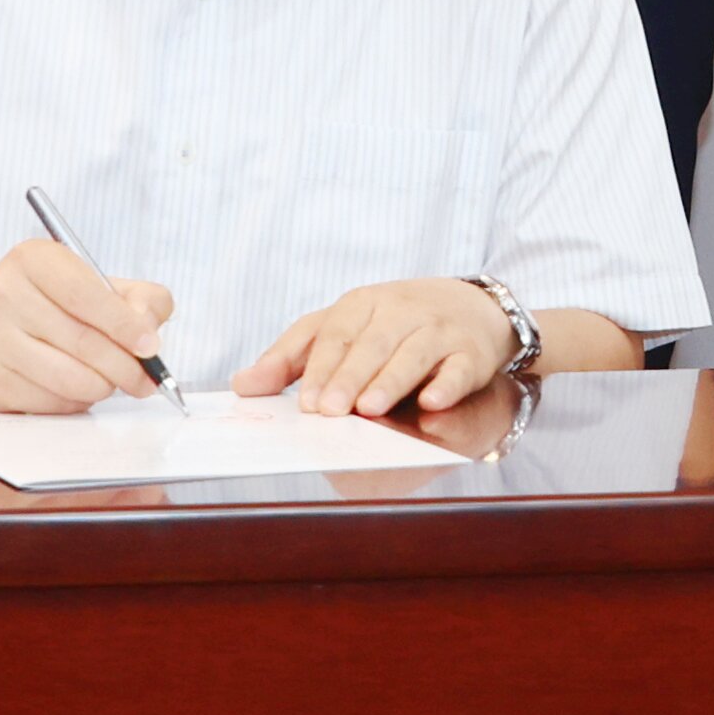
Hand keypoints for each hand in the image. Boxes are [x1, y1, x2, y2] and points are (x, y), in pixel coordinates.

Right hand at [0, 235, 173, 409]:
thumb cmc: (40, 304)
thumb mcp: (87, 281)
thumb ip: (135, 297)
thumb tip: (150, 329)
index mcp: (31, 260)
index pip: (86, 296)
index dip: (125, 325)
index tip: (150, 347)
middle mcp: (3, 295)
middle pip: (83, 343)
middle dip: (125, 368)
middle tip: (144, 380)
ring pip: (71, 379)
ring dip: (102, 387)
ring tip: (108, 381)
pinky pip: (51, 403)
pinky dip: (75, 401)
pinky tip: (74, 388)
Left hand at [236, 276, 522, 418]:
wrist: (471, 307)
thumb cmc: (392, 324)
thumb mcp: (342, 328)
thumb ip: (294, 357)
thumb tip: (242, 384)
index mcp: (363, 303)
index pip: (336, 332)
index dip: (320, 367)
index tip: (304, 402)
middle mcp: (401, 310)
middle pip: (372, 343)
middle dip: (349, 377)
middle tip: (329, 411)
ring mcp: (439, 330)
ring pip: (413, 353)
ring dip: (390, 380)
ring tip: (370, 408)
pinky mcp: (471, 353)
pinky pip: (459, 369)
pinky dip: (446, 385)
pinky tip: (431, 402)